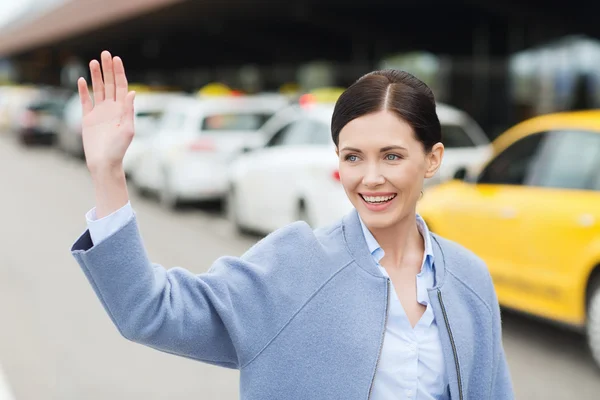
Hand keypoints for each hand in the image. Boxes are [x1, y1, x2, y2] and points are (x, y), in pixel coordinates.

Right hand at [78, 51, 135, 174]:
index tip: (116, 59)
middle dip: (108, 69)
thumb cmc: (118, 149)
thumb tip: (132, 92)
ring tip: (94, 62)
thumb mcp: (127, 129)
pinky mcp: (88, 118)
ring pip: (98, 89)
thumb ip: (128, 110)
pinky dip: (83, 90)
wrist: (104, 162)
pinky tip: (81, 79)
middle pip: (110, 84)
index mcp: (123, 109)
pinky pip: (85, 101)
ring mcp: (100, 112)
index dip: (119, 72)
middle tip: (105, 53)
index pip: (121, 86)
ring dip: (96, 75)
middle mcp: (112, 108)